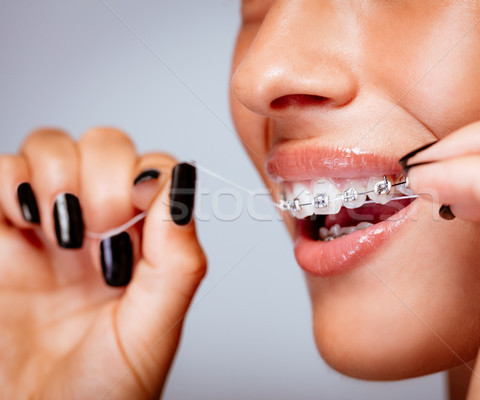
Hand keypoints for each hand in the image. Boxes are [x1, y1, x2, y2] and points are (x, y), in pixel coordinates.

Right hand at [0, 128, 205, 398]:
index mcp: (144, 245)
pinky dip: (8, 181)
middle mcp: (98, 228)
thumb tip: (184, 184)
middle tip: (94, 228)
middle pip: (103, 146)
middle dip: (100, 175)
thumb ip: (178, 259)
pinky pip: (0, 173)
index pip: (153, 169)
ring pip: (51, 147)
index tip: (133, 213)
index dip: (144, 177)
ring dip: (55, 173)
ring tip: (56, 231)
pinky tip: (22, 221)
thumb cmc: (102, 393)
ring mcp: (45, 228)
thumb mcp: (153, 330)